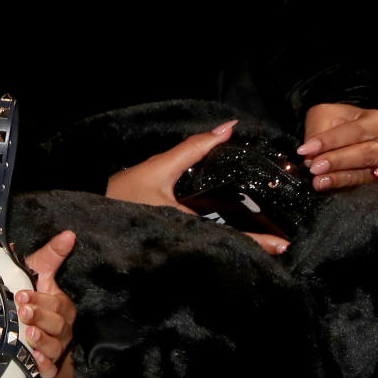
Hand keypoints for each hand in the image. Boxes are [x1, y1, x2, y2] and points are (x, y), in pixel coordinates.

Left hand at [18, 230, 76, 377]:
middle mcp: (63, 326)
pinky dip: (43, 365)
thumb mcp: (39, 269)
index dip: (41, 300)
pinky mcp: (49, 363)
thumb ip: (53, 253)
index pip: (58, 303)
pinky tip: (34, 359)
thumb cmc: (30, 288)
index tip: (22, 294)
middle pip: (58, 325)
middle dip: (40, 317)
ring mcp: (57, 345)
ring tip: (28, 334)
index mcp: (62, 304)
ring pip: (55, 346)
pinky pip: (50, 368)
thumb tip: (69, 234)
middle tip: (22, 311)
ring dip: (42, 341)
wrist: (18, 315)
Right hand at [106, 122, 288, 255]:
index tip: (283, 245)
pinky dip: (222, 243)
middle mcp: (187, 244)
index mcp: (185, 228)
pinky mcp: (174, 247)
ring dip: (241, 247)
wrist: (95, 217)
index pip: (229, 238)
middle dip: (255, 248)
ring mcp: (181, 249)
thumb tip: (227, 128)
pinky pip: (205, 246)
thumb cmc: (125, 193)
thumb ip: (193, 149)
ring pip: (218, 249)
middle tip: (283, 245)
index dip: (258, 243)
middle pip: (229, 248)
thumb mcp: (159, 168)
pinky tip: (235, 239)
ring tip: (268, 243)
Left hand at [298, 103, 377, 190]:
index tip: (306, 149)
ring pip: (365, 173)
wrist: (349, 131)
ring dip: (339, 178)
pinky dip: (343, 185)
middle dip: (337, 161)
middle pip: (365, 154)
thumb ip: (318, 131)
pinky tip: (327, 185)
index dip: (329, 141)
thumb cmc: (339, 121)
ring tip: (318, 180)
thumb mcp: (326, 115)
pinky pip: (362, 185)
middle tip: (315, 166)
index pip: (354, 131)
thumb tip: (311, 156)